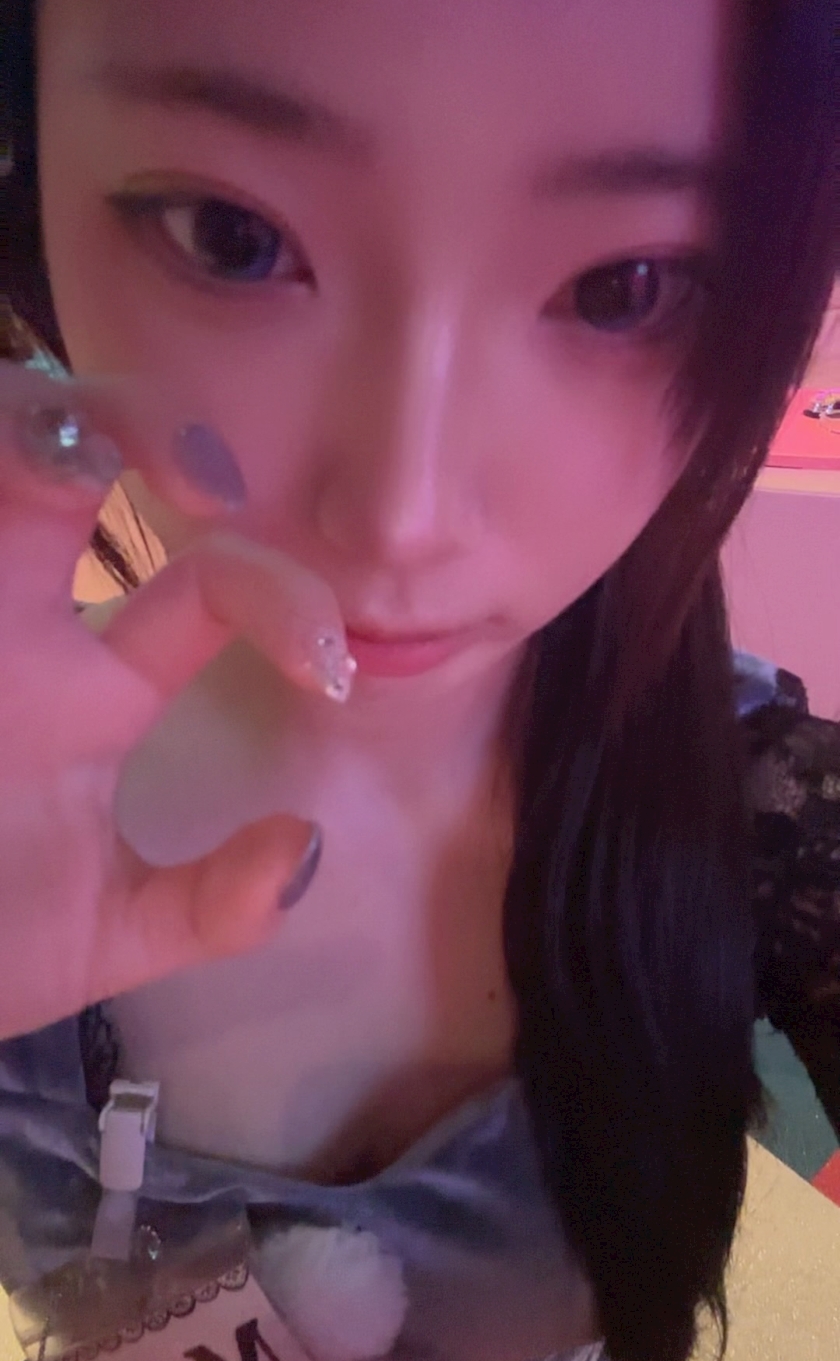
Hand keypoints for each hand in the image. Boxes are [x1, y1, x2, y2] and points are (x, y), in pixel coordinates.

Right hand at [0, 362, 353, 1041]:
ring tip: (63, 457)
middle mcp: (10, 627)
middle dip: (130, 422)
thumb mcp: (102, 938)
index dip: (278, 597)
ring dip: (23, 425)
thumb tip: (304, 847)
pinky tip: (7, 472)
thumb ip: (209, 907)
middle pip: (67, 460)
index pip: (200, 592)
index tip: (326, 667)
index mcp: (84, 691)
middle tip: (197, 477)